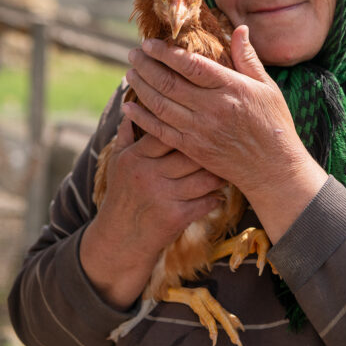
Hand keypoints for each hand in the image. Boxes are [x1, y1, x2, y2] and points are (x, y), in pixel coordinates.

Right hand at [80, 116, 224, 308]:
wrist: (119, 241)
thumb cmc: (122, 196)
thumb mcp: (117, 164)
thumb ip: (126, 135)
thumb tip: (133, 104)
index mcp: (135, 157)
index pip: (166, 131)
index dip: (188, 126)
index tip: (207, 122)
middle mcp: (148, 174)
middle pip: (190, 153)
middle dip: (211, 149)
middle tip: (228, 143)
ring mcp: (162, 196)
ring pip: (203, 177)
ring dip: (219, 174)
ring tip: (228, 168)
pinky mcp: (174, 217)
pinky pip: (205, 202)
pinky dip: (216, 197)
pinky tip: (220, 193)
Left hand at [122, 26, 327, 241]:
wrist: (273, 168)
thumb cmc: (273, 123)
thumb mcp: (267, 87)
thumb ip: (248, 58)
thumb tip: (240, 27)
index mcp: (231, 88)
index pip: (191, 65)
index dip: (166, 52)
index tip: (149, 42)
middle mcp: (212, 108)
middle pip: (169, 83)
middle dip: (146, 66)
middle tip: (134, 54)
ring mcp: (200, 130)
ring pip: (160, 105)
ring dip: (141, 87)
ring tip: (130, 73)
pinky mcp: (192, 149)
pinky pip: (160, 132)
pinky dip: (141, 119)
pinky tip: (128, 108)